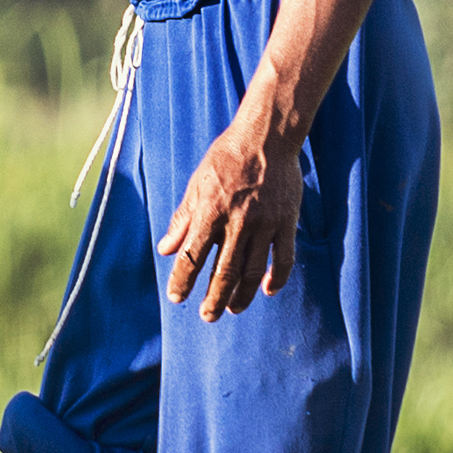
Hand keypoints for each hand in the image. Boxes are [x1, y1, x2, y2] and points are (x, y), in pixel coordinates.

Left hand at [157, 115, 304, 319]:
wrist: (267, 135)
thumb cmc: (227, 157)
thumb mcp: (197, 183)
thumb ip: (183, 219)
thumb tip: (166, 249)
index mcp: (211, 211)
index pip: (192, 255)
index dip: (183, 280)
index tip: (177, 298)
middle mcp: (238, 221)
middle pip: (224, 271)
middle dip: (213, 298)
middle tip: (207, 316)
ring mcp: (265, 223)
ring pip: (254, 270)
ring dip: (243, 295)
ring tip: (233, 308)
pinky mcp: (287, 221)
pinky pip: (283, 258)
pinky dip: (277, 278)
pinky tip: (268, 291)